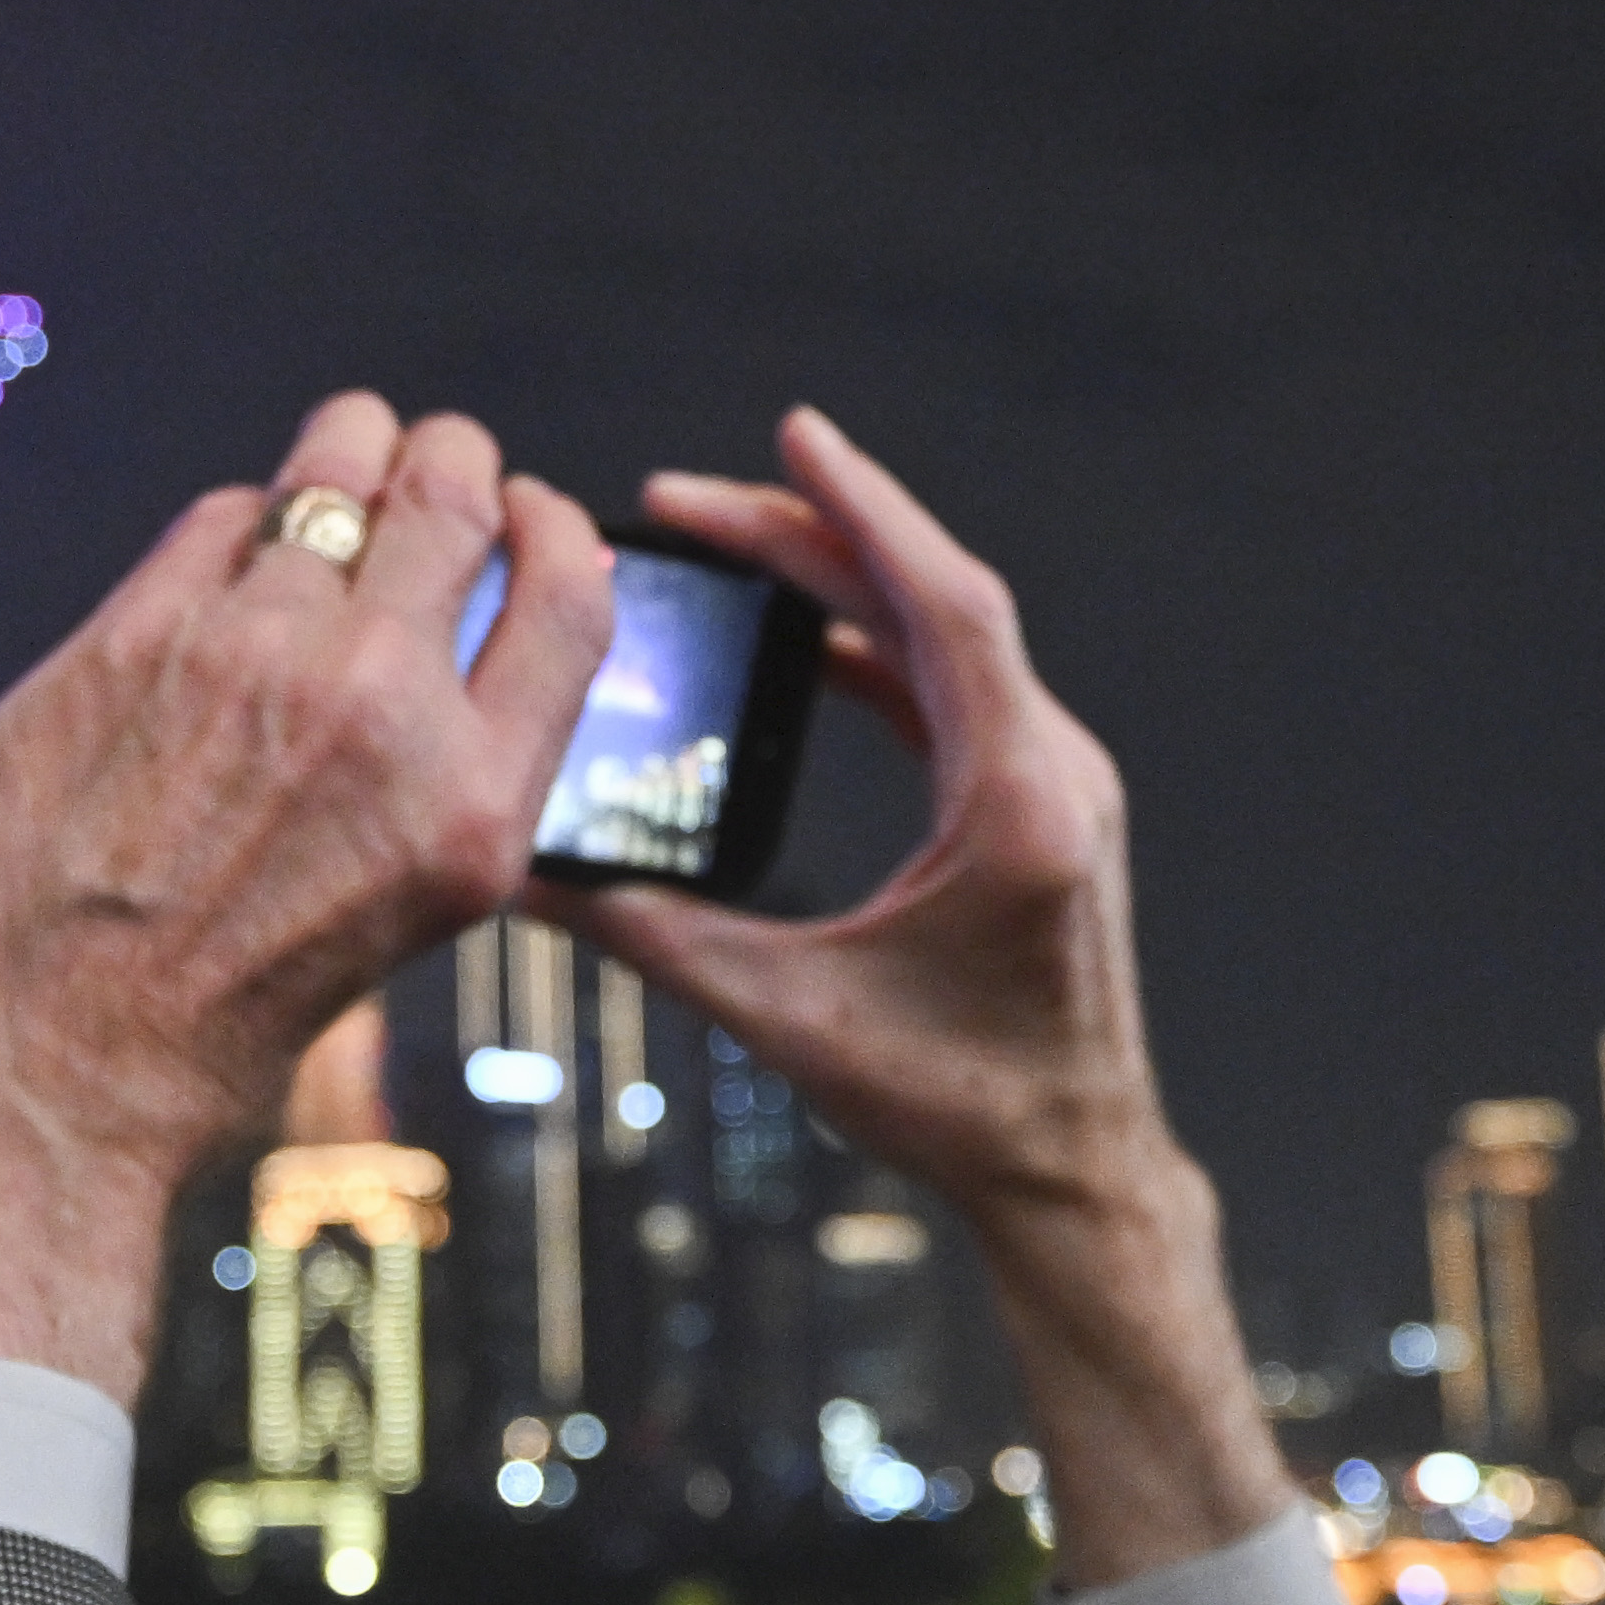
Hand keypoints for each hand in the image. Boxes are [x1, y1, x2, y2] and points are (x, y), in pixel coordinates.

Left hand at [0, 393, 616, 1393]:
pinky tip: (215, 568)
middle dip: (445, 457)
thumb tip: (447, 647)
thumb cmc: (203, 1025)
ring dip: (344, 453)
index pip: (574, 600)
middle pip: (453, 495)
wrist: (34, 1074)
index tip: (524, 510)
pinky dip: (230, 528)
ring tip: (338, 456)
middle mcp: (383, 717)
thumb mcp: (394, 920)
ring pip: (333, 470)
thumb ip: (433, 779)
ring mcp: (257, 661)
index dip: (555, 528)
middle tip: (424, 458)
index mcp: (473, 810)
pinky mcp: (139, 636)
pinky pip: (218, 519)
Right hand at [574, 414, 1289, 1587]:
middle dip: (809, 535)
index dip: (863, 509)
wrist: (1071, 1172)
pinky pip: (953, 691)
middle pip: (933, 602)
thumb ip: (658, 936)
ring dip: (841, 585)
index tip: (794, 432)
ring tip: (728, 547)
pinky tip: (807, 643)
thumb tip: (533, 877)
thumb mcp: (789, 1017)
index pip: (945, 605)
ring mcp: (1054, 786)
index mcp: (1014, 801)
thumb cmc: (955, 1106)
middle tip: (687, 499)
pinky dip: (876, 649)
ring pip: (945, 640)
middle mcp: (1052, 772)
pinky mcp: (1039, 810)